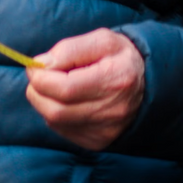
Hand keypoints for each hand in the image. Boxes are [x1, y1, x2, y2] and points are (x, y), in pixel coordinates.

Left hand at [24, 29, 145, 150]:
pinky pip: (62, 130)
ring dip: (44, 102)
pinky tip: (66, 101)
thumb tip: (41, 65)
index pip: (65, 88)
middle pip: (56, 110)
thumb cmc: (119, 58)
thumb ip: (69, 49)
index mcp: (116, 79)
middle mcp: (112, 110)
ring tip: (54, 86)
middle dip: (37, 91)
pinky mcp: (97, 141)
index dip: (41, 77)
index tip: (37, 66)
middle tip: (40, 76)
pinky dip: (55, 114)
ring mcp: (105, 130)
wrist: (146, 84)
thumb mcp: (102, 40)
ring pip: (55, 121)